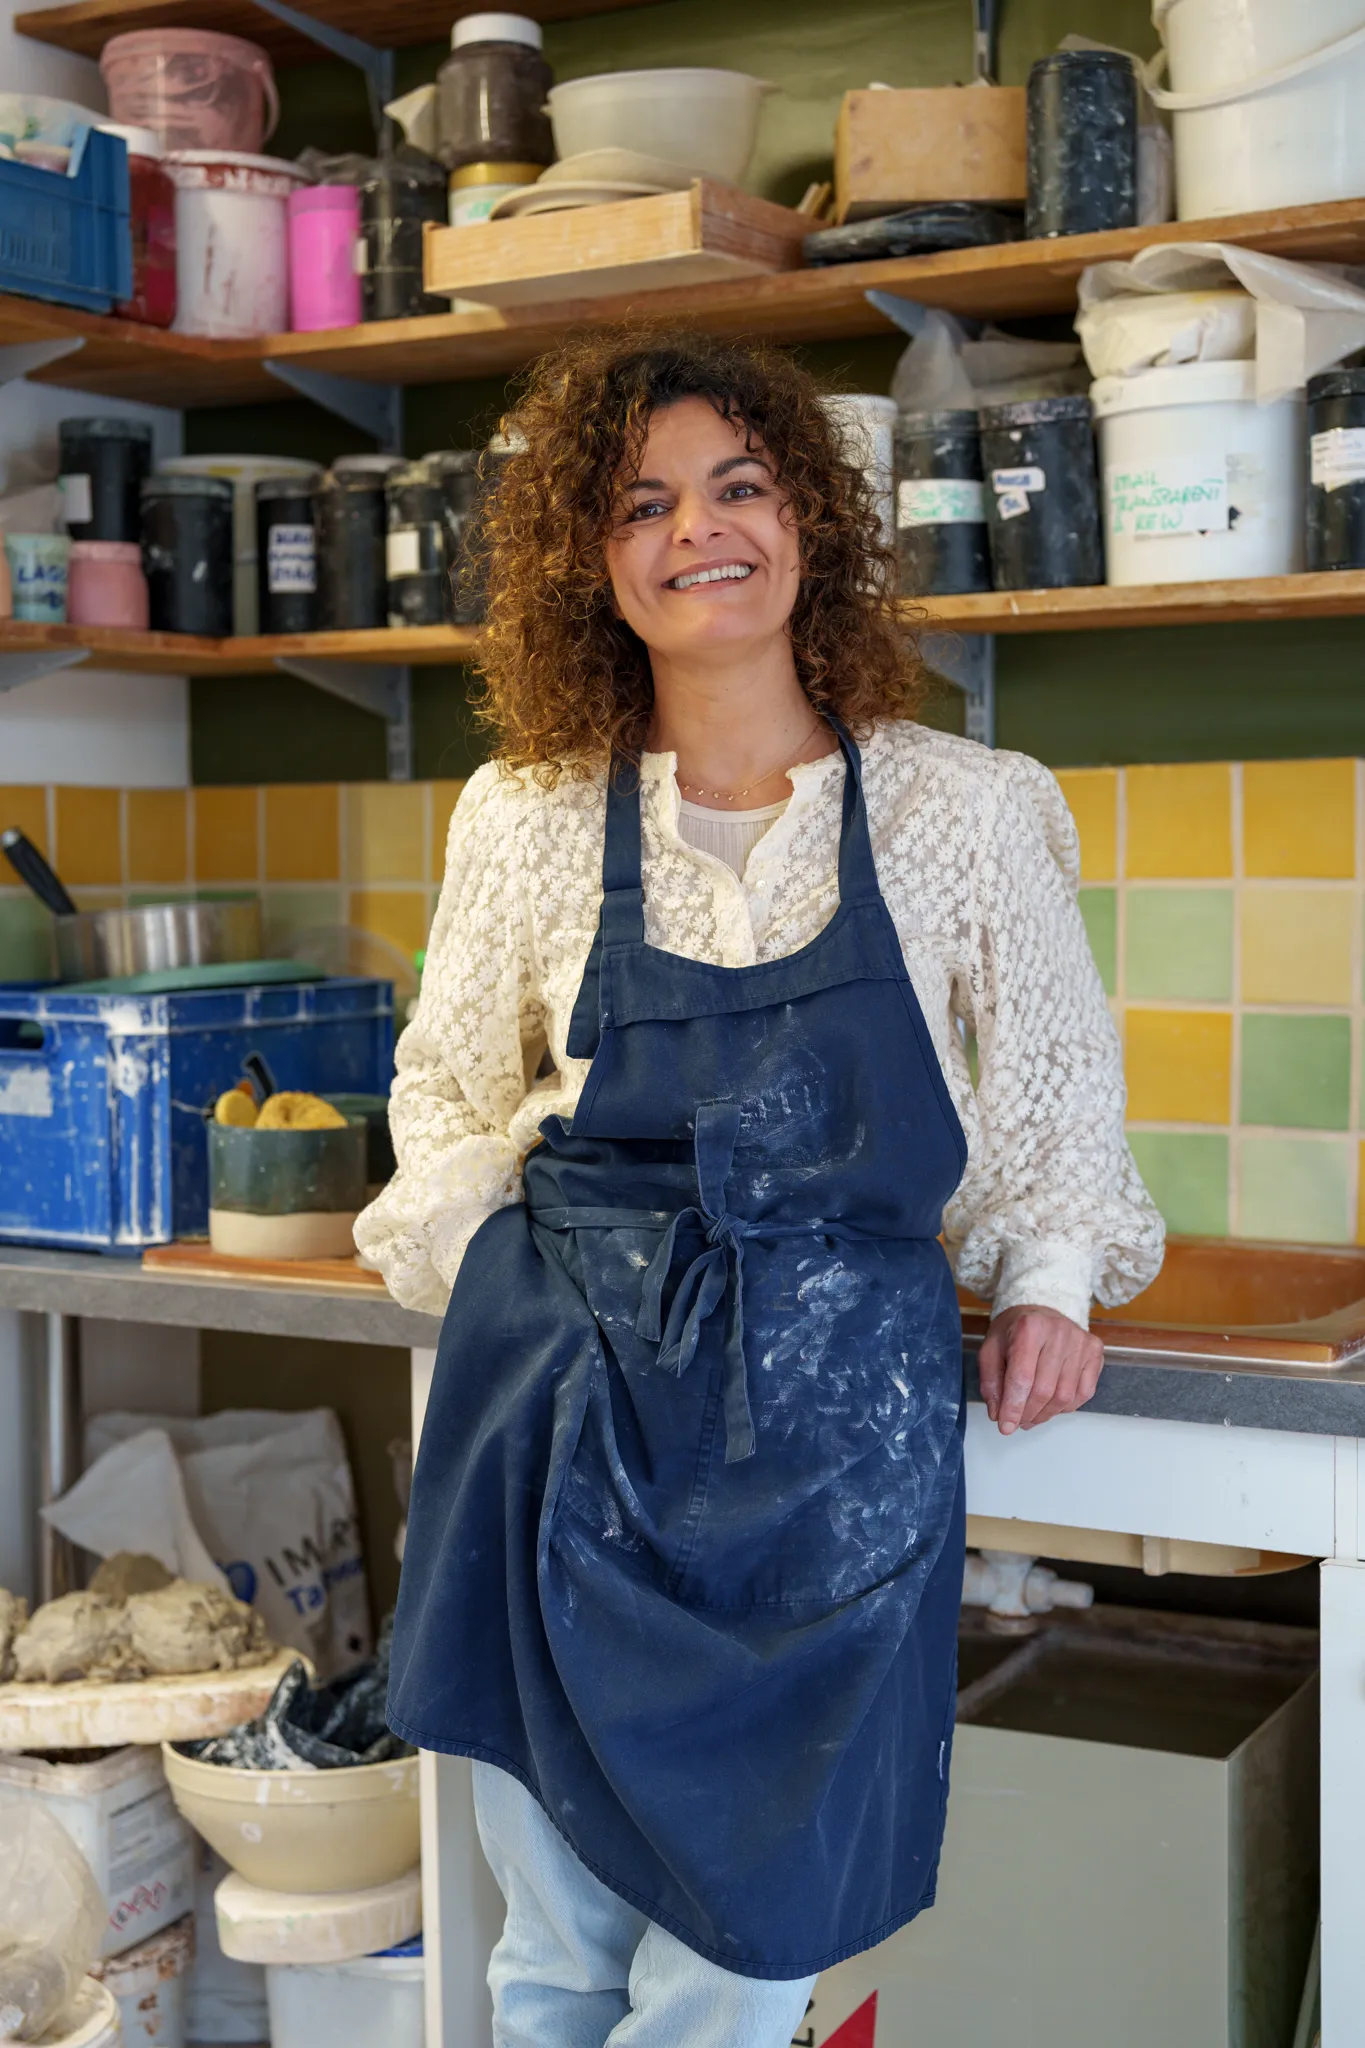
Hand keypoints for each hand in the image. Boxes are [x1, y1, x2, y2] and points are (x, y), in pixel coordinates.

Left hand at [976, 1304, 1103, 1435]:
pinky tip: (1051, 1405)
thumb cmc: (1014, 1331)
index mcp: (1029, 1328)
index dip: (1013, 1407)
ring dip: (1045, 1414)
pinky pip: (1084, 1393)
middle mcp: (1059, 1332)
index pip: (1022, 1378)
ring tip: (1031, 1417)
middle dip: (1028, 1413)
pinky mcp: (1095, 1352)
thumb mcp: (991, 1349)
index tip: (1005, 1427)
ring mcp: (1081, 1342)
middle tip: (1017, 1422)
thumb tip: (999, 1414)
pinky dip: (1066, 1407)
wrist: (1041, 1310)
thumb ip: (991, 1382)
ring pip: (1065, 1396)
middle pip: (1044, 1390)